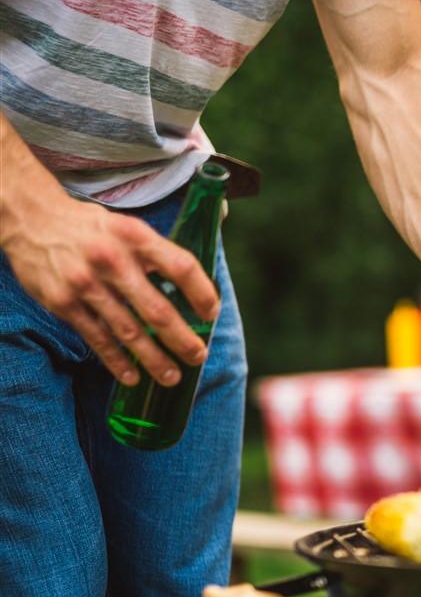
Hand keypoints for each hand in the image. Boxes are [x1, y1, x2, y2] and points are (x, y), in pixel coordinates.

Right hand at [4, 192, 219, 385]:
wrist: (31, 220)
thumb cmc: (92, 228)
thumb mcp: (128, 226)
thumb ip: (161, 249)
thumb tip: (206, 261)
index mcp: (135, 237)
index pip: (181, 267)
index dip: (202, 293)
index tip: (212, 313)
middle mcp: (112, 260)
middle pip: (157, 310)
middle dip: (182, 340)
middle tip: (199, 356)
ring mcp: (86, 284)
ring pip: (128, 331)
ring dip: (154, 359)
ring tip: (172, 377)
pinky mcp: (63, 303)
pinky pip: (96, 338)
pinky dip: (116, 361)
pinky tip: (132, 376)